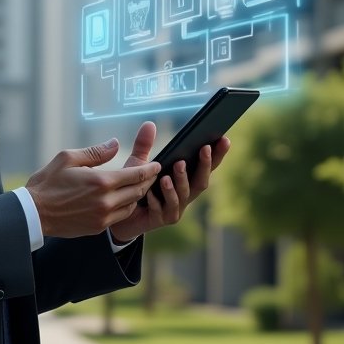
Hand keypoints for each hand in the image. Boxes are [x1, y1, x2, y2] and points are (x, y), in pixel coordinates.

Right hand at [26, 138, 160, 238]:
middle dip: (148, 181)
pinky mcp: (98, 227)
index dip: (149, 169)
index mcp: (101, 181)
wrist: (34, 213)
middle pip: (138, 191)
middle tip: (153, 173)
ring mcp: (103, 217)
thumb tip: (116, 144)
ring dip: (138, 195)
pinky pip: (120, 216)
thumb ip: (96, 152)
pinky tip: (124, 199)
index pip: (135, 174)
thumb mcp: (68, 158)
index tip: (157, 164)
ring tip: (140, 185)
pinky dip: (127, 207)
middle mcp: (106, 201)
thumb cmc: (48, 182)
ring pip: (131, 205)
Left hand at [108, 124, 230, 243]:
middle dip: (204, 165)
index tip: (224, 139)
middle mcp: (184, 196)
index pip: (205, 168)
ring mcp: (174, 209)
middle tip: (204, 148)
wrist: (119, 216)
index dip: (217, 155)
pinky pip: (161, 210)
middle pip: (201, 182)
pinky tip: (149, 193)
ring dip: (180, 182)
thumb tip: (149, 123)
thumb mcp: (138, 164)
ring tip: (174, 168)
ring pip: (183, 196)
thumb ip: (144, 146)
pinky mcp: (161, 220)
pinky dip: (156, 200)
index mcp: (184, 181)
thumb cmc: (134, 187)